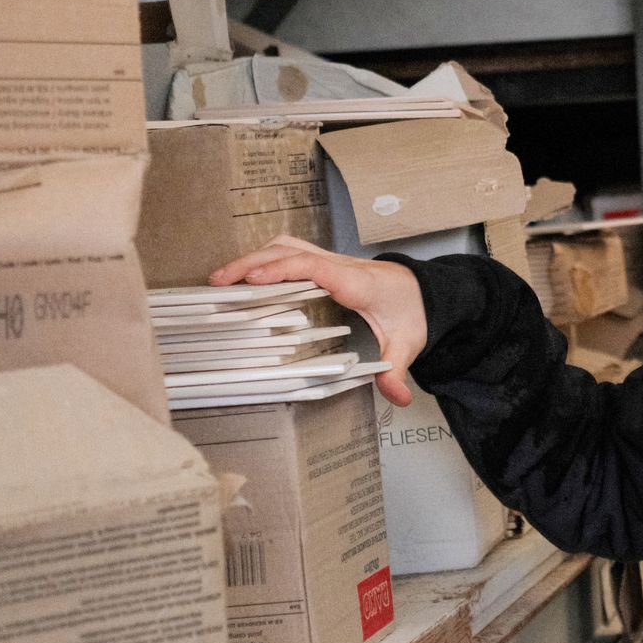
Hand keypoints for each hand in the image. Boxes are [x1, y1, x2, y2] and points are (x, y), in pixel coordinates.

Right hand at [209, 236, 426, 406]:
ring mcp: (331, 262)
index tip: (255, 279)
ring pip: (287, 246)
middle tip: (220, 283)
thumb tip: (396, 396)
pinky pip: (290, 253)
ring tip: (223, 279)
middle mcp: (341, 266)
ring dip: (254, 258)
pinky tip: (245, 277)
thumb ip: (396, 370)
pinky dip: (264, 260)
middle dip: (252, 262)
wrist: (423, 292)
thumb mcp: (407, 344)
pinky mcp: (324, 264)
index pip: (316, 267)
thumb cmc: (410, 312)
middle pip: (291, 251)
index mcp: (358, 283)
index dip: (283, 269)